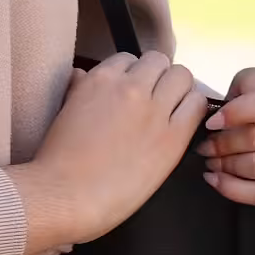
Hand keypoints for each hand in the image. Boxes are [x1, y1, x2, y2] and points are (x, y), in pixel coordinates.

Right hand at [22, 51, 208, 254]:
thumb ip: (77, 88)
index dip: (133, 75)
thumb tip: (83, 75)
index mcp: (100, 79)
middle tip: (154, 99)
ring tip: (172, 108)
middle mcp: (131, 87)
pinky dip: (193, 108)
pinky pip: (197, 105)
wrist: (68, 195)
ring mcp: (154, 110)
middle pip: (159, 61)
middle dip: (158, 77)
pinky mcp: (173, 136)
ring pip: (182, 76)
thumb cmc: (57, 160)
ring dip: (179, 88)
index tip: (132, 92)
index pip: (129, 59)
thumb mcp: (64, 111)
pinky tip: (183, 123)